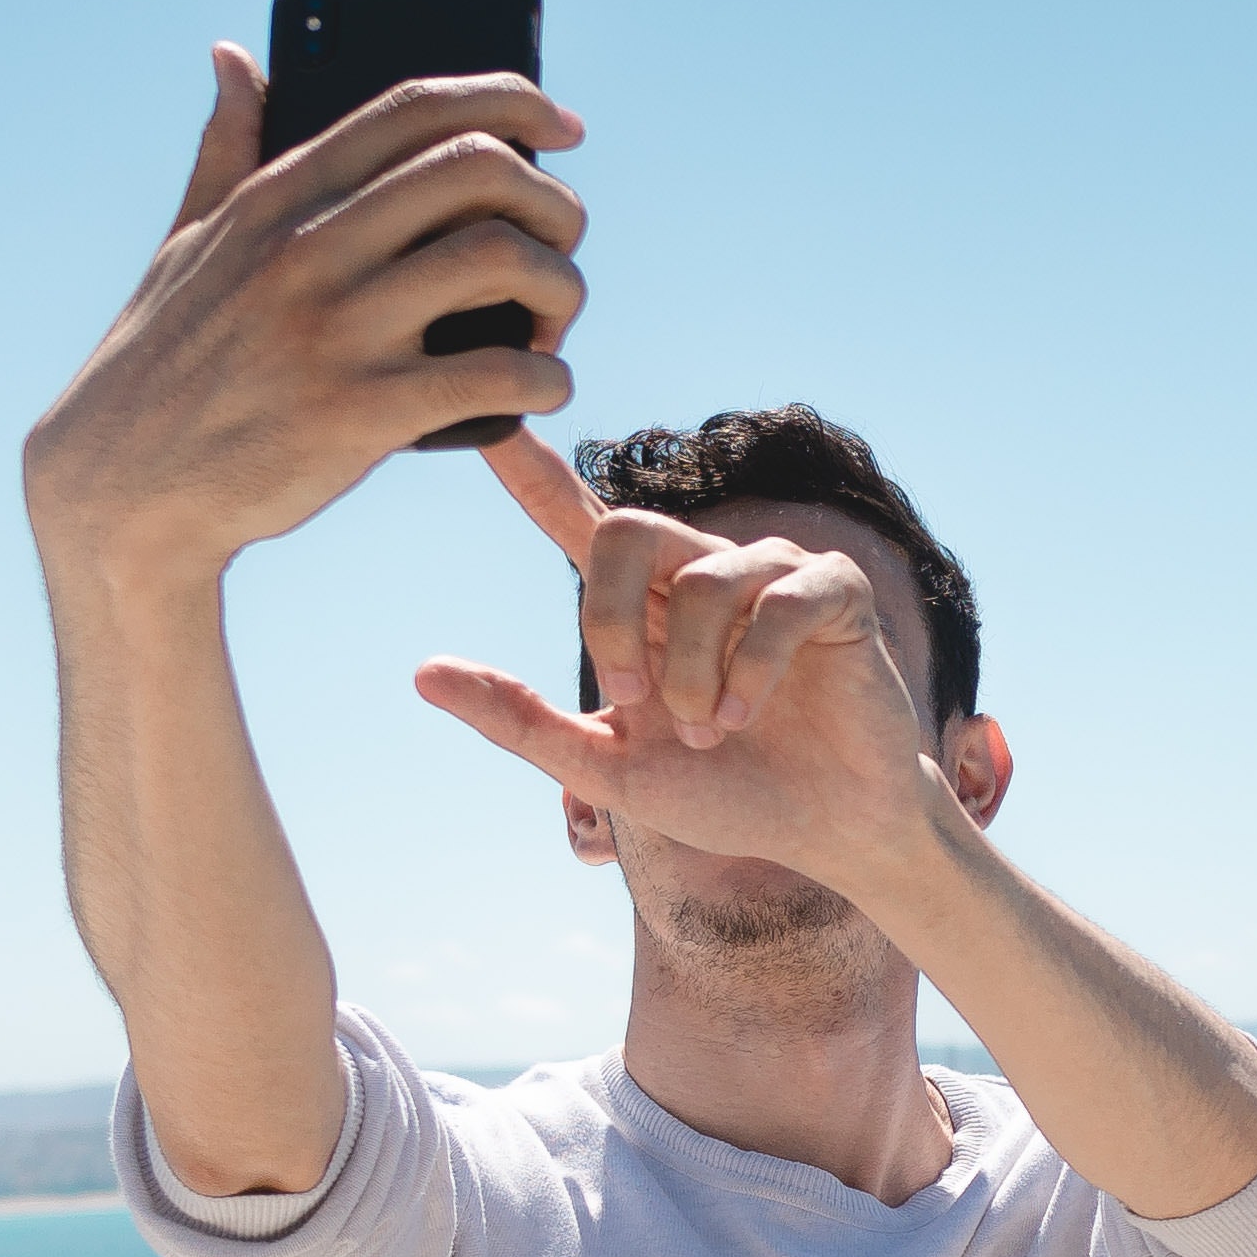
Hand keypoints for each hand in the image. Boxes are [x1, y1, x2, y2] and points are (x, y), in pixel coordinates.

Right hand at [21, 52, 588, 589]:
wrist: (123, 488)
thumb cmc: (164, 361)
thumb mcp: (186, 242)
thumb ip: (224, 146)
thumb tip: (234, 56)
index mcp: (277, 197)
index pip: (414, 108)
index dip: (511, 99)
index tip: (564, 128)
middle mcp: (309, 247)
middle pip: (480, 169)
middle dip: (553, 201)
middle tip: (562, 244)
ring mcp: (336, 328)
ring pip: (503, 260)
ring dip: (561, 289)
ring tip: (551, 325)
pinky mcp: (360, 413)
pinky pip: (498, 375)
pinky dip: (546, 380)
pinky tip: (542, 389)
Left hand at [412, 438, 971, 894]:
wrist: (827, 830)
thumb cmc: (727, 792)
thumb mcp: (609, 766)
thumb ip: (522, 720)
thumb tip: (421, 672)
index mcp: (644, 603)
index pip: (577, 522)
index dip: (531, 474)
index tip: (489, 427)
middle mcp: (702, 569)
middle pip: (624, 530)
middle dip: (608, 619)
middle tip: (631, 700)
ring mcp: (771, 572)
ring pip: (701, 581)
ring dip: (694, 673)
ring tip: (714, 730)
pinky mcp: (834, 590)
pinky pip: (778, 603)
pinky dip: (753, 671)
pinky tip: (749, 717)